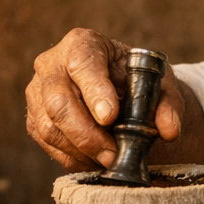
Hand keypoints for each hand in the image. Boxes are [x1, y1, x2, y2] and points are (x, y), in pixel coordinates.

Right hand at [25, 28, 185, 170]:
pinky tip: (94, 160)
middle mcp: (52, 64)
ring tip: (109, 159)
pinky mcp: (34, 118)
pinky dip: (72, 157)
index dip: (94, 91)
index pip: (82, 64)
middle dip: (87, 133)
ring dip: (80, 149)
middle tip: (113, 153)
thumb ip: (167, 103)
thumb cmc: (136, 79)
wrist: (117, 88)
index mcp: (82, 43)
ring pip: (49, 127)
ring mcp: (38, 92)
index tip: (110, 117)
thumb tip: (169, 130)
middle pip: (58, 102)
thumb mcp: (159, 83)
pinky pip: (47, 143)